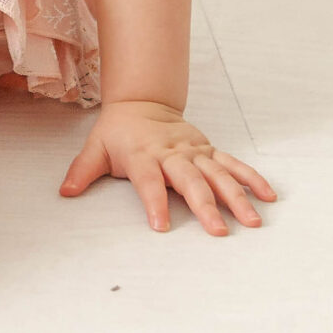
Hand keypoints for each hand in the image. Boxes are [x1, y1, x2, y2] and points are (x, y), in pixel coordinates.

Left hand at [58, 99, 275, 235]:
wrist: (142, 101)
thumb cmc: (117, 131)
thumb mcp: (95, 147)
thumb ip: (82, 171)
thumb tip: (65, 192)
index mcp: (143, 155)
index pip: (149, 181)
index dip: (154, 202)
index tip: (161, 226)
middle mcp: (172, 154)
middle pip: (191, 181)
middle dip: (205, 206)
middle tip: (218, 231)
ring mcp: (195, 152)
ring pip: (218, 175)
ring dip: (237, 197)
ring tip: (252, 221)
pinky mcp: (209, 150)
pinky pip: (233, 165)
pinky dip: (252, 179)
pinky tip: (268, 196)